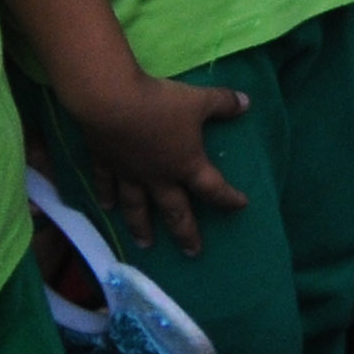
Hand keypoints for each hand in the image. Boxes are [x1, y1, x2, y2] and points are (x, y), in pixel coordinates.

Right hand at [66, 65, 251, 255]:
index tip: (240, 206)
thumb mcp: (199, 100)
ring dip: (141, 226)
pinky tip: (105, 207)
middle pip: (174, 211)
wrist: (112, 101)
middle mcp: (159, 177)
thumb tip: (247, 102)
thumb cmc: (160, 104)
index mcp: (186, 164)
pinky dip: (105, 196)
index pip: (213, 188)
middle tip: (192, 253)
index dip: (228, 198)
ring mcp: (130, 174)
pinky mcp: (105, 163)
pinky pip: (106, 184)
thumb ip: (224, 103)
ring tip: (144, 243)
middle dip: (185, 233)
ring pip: (137, 207)